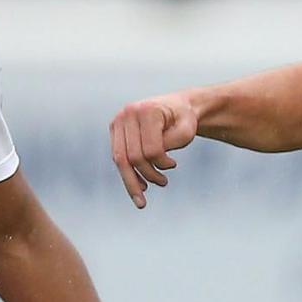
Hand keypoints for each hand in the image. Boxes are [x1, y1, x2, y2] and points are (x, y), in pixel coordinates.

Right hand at [108, 92, 199, 206]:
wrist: (176, 106)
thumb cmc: (184, 119)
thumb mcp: (186, 132)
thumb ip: (170, 144)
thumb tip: (149, 161)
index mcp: (147, 110)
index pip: (150, 149)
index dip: (162, 163)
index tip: (173, 164)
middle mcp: (128, 113)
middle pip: (131, 156)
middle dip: (147, 175)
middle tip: (164, 184)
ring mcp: (118, 120)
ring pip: (120, 159)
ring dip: (133, 180)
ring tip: (146, 195)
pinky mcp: (115, 128)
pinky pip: (118, 156)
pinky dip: (128, 172)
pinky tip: (140, 184)